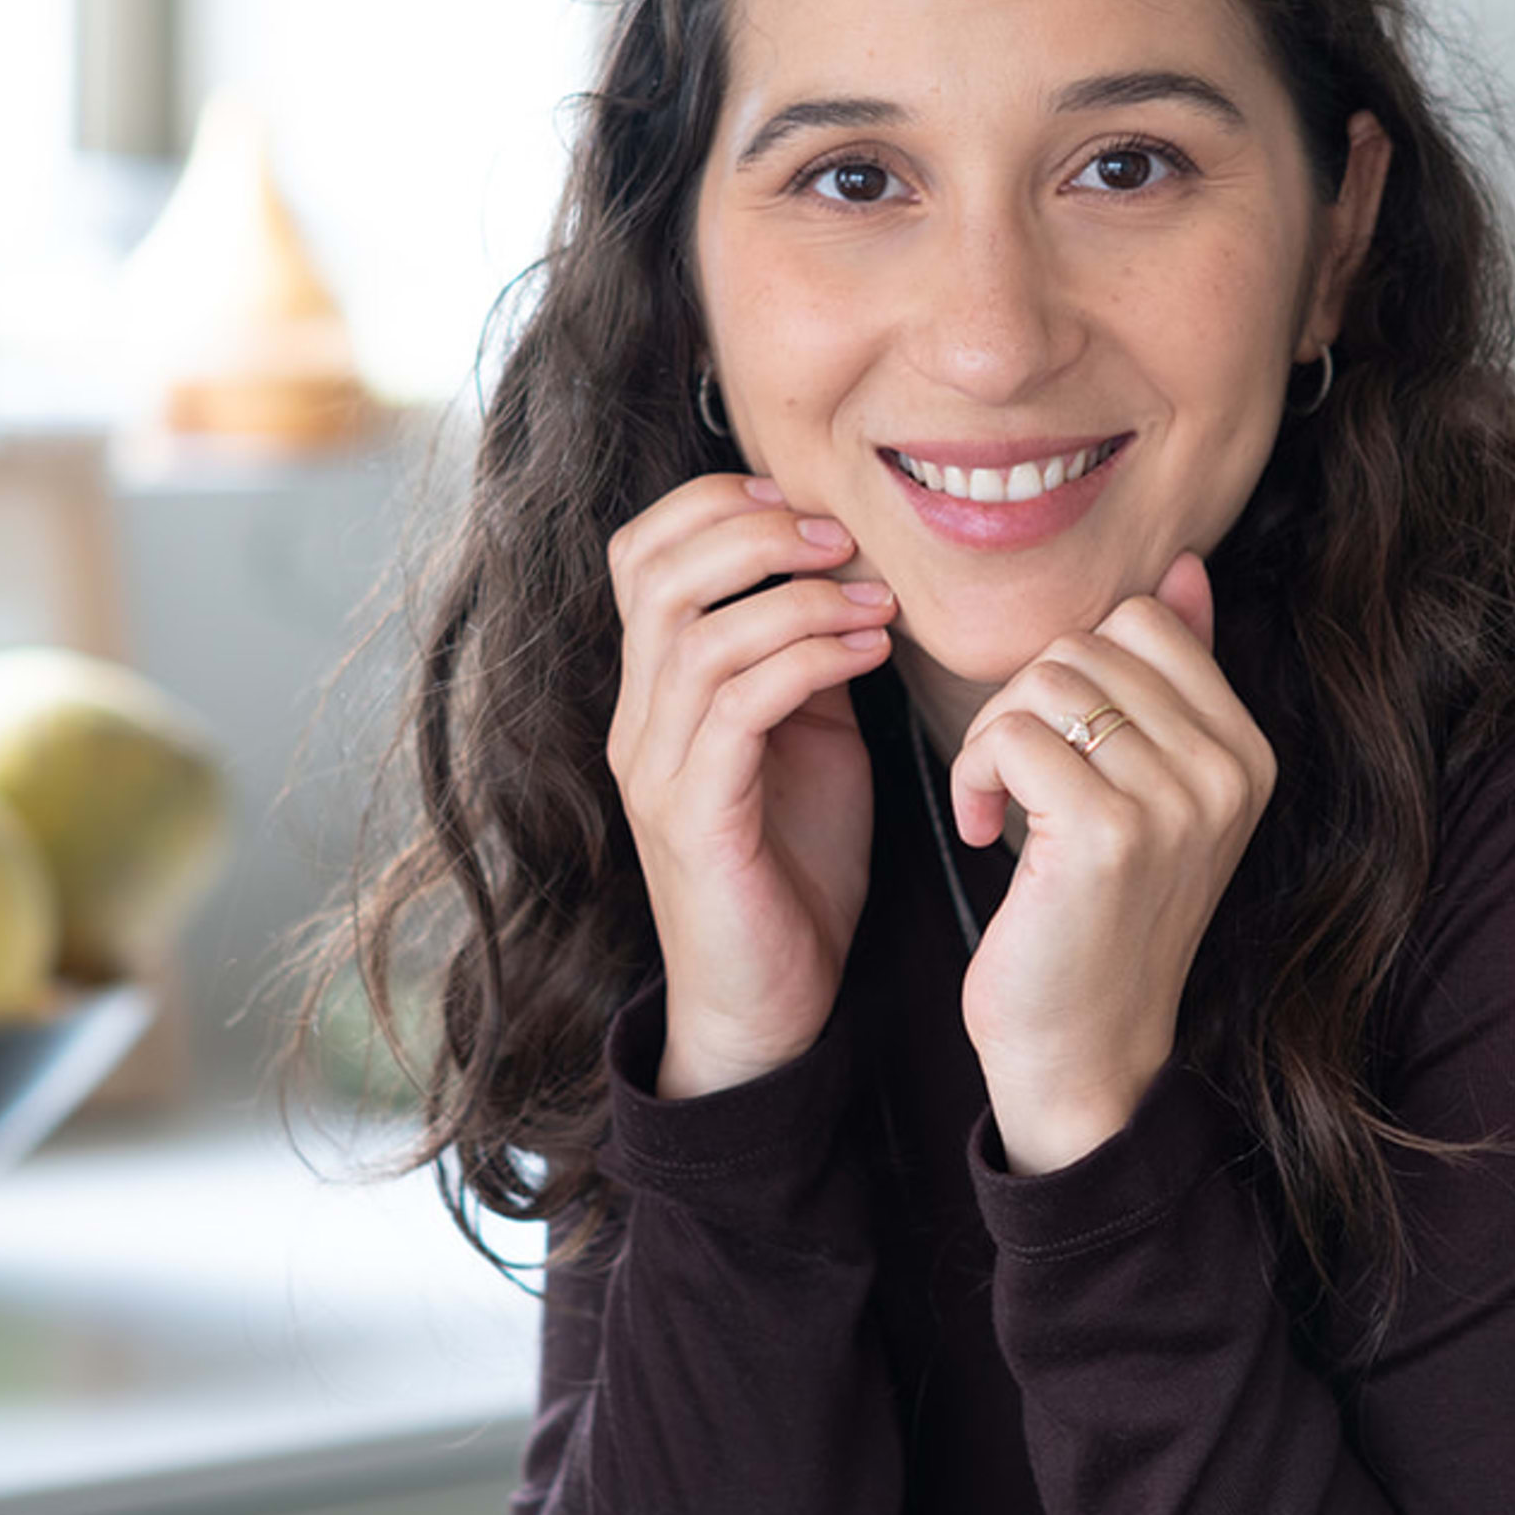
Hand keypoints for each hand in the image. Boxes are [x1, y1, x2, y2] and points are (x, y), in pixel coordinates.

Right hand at [604, 473, 894, 1096]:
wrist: (770, 1007)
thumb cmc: (794, 875)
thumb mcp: (810, 743)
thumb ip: (809, 662)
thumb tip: (851, 581)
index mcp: (656, 692)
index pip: (642, 554)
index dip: (716, 507)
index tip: (811, 508)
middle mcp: (637, 721)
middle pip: (657, 572)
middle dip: (755, 533)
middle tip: (843, 540)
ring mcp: (656, 770)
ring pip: (699, 633)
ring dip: (799, 599)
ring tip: (876, 603)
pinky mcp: (693, 819)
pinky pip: (737, 708)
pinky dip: (808, 663)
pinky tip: (868, 656)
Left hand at [944, 551, 1273, 1172]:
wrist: (1088, 1054)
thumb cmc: (1098, 920)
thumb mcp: (1153, 793)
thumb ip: (1174, 681)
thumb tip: (1183, 564)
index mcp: (1248, 751)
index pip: (1145, 618)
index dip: (1072, 669)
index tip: (1058, 748)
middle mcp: (1229, 771)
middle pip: (1087, 642)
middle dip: (1025, 700)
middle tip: (1014, 782)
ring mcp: (1177, 802)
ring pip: (1044, 681)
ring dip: (992, 737)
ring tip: (1001, 807)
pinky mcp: (1108, 835)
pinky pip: (1010, 735)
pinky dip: (974, 775)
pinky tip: (985, 834)